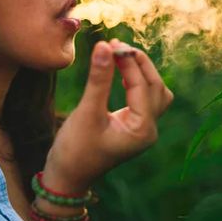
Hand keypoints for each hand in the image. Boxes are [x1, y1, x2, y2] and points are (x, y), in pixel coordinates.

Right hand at [44, 38, 173, 191]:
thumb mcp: (86, 112)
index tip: (110, 42)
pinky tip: (119, 72)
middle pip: (155, 86)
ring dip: (140, 72)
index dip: (128, 62)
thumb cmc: (74, 150)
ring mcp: (143, 129)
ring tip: (119, 55)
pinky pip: (143, 98)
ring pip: (154, 91)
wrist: (66, 178)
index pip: (142, 85)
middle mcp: (149, 130)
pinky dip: (135, 82)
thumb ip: (98, 79)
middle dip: (138, 64)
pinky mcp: (133, 127)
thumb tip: (104, 46)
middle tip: (116, 45)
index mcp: (142, 129)